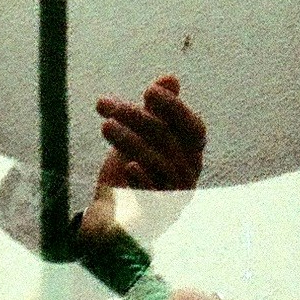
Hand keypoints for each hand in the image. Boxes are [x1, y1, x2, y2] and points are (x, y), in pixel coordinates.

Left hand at [81, 73, 205, 241]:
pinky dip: (144, 180)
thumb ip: (155, 111)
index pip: (194, 129)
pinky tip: (128, 166)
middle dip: (138, 118)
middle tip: (106, 105)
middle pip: (169, 142)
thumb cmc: (129, 175)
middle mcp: (187, 178)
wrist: (109, 221)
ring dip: (131, 141)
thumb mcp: (139, 138)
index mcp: (189, 156)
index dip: (175, 109)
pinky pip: (155, 198)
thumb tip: (171, 78)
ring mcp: (173, 200)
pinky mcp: (155, 219)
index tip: (149, 91)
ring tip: (105, 126)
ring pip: (160, 165)